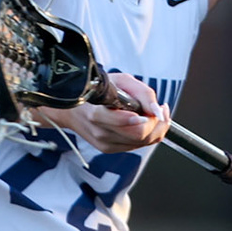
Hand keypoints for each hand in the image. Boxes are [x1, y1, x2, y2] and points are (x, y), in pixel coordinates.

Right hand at [41, 71, 170, 153]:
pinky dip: (147, 134)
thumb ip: (142, 93)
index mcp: (97, 114)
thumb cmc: (97, 90)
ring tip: (153, 112)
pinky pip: (137, 145)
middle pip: (140, 136)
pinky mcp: (109, 149)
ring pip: (142, 143)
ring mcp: (104, 144)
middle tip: (159, 109)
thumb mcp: (120, 81)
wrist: (72, 109)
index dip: (148, 118)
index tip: (158, 108)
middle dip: (157, 123)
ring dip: (155, 128)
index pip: (129, 125)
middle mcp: (100, 132)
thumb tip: (157, 110)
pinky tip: (144, 121)